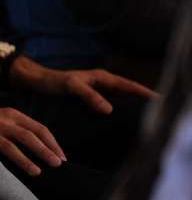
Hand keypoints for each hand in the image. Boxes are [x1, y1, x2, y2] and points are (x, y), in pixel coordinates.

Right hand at [0, 105, 65, 175]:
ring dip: (40, 153)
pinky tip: (32, 169)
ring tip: (49, 166)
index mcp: (13, 113)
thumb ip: (15, 130)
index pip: (39, 127)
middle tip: (60, 162)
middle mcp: (7, 116)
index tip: (61, 155)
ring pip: (24, 139)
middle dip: (50, 148)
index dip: (52, 142)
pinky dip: (22, 159)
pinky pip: (9, 148)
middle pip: (35, 132)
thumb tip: (37, 149)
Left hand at [11, 57, 156, 113]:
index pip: (129, 85)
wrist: (40, 82)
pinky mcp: (91, 99)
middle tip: (158, 112)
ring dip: (131, 105)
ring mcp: (98, 90)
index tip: (160, 100)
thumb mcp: (72, 86)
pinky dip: (119, 110)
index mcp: (102, 78)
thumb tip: (109, 109)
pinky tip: (121, 121)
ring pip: (120, 98)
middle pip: (128, 91)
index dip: (144, 92)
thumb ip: (90, 96)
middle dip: (142, 100)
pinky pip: (110, 104)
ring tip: (144, 119)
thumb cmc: (55, 81)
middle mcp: (103, 83)